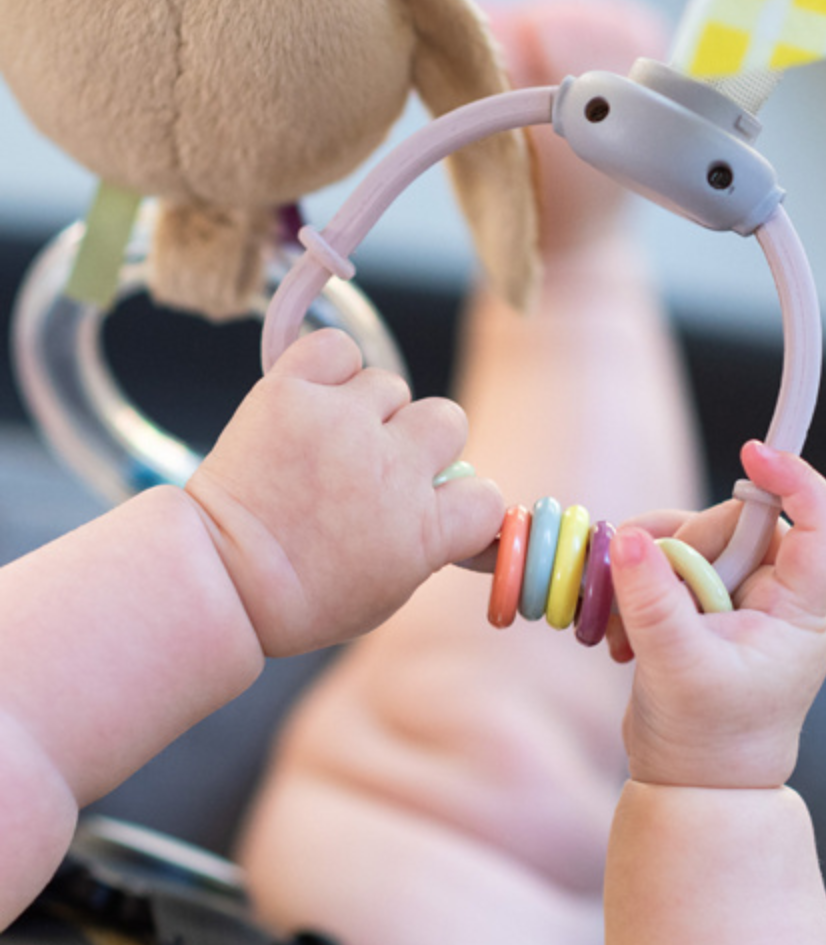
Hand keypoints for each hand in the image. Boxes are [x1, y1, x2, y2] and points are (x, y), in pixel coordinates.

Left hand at [185, 329, 504, 655]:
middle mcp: (393, 467)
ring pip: (389, 386)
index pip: (484, 494)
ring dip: (367, 410)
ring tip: (327, 443)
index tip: (432, 507)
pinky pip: (338, 349)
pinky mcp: (293, 392)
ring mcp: (343, 424)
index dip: (460, 501)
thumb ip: (433, 546)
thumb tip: (470, 524)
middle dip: (419, 441)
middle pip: (448, 420)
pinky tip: (313, 400)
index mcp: (424, 527)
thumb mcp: (389, 591)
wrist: (221, 578)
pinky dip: (330, 368)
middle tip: (378, 464)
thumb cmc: (304, 595)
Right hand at [607, 442, 825, 788]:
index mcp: (798, 613)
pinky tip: (621, 636)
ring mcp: (735, 602)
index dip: (796, 482)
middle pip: (734, 526)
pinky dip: (636, 588)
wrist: (691, 785)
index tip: (751, 454)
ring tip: (621, 628)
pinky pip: (666, 566)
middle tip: (636, 586)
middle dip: (678, 546)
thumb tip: (629, 539)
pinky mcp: (701, 608)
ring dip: (647, 571)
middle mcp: (775, 599)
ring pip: (691, 541)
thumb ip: (653, 601)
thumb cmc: (705, 740)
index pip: (821, 529)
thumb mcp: (677, 668)